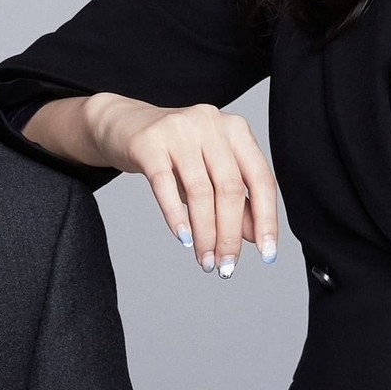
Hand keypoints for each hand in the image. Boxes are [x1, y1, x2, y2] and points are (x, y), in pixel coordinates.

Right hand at [31, 94, 280, 276]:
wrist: (123, 124)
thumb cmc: (174, 152)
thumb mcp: (209, 173)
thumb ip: (234, 200)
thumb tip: (253, 237)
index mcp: (236, 129)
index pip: (261, 179)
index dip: (266, 220)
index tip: (267, 255)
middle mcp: (211, 123)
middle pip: (231, 188)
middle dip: (230, 235)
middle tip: (226, 266)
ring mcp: (179, 130)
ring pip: (201, 191)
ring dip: (205, 234)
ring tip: (204, 260)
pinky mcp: (149, 142)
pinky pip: (165, 186)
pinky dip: (176, 216)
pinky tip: (184, 239)